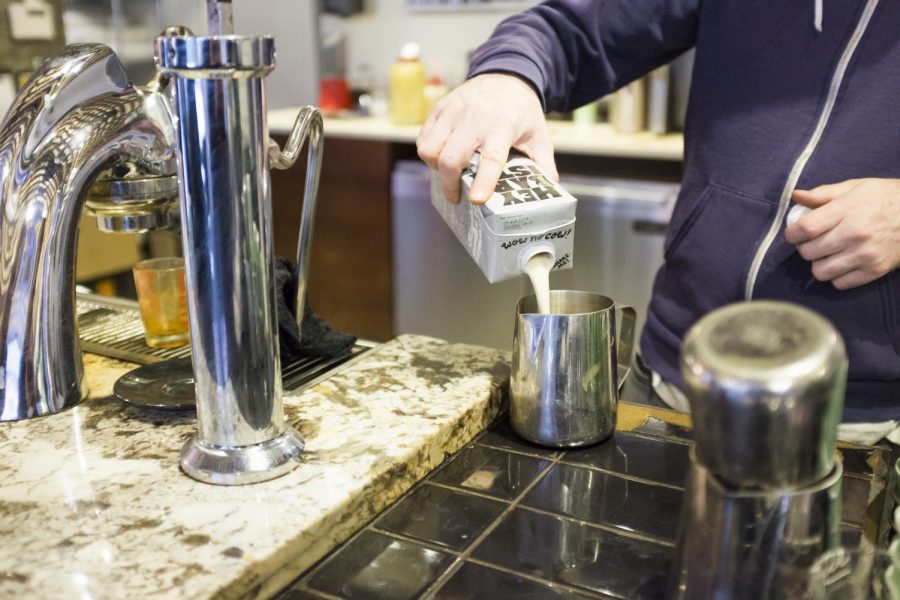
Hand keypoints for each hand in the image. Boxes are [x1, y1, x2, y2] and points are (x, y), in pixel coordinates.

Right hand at [416, 73, 557, 204]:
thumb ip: (543, 163)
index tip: (476, 200)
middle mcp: (475, 118)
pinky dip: (429, 153)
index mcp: (503, 126)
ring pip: (430, 149)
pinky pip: (423, 138)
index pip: (491, 158)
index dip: (482, 181)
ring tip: (448, 172)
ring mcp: (454, 111)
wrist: (505, 76)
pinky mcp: (440, 108)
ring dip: (435, 168)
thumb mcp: (539, 135)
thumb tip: (548, 189)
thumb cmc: (522, 112)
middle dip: (449, 183)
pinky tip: (442, 156)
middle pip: (451, 158)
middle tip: (456, 196)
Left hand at [785, 178, 899, 288]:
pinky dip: (836, 276)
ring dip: (818, 263)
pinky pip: (840, 283)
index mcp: (848, 210)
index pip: (805, 229)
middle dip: (805, 247)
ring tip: (826, 253)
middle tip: (812, 241)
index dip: (792, 233)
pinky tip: (841, 263)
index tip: (794, 233)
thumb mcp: (856, 187)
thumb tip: (795, 196)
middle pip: (809, 252)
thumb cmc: (885, 198)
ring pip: (820, 271)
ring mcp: (865, 255)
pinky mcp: (874, 271)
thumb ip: (823, 194)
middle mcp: (855, 235)